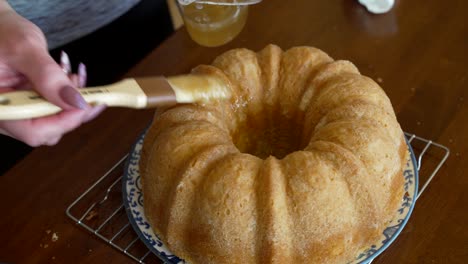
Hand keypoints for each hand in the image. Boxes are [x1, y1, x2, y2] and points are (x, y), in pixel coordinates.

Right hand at [0, 7, 104, 145]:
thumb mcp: (25, 49)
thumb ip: (48, 76)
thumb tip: (75, 102)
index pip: (33, 131)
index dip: (64, 121)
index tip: (86, 103)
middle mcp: (6, 114)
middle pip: (47, 130)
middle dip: (72, 109)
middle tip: (85, 86)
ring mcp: (17, 111)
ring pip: (53, 120)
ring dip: (72, 100)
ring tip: (73, 74)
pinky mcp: (27, 104)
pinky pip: (52, 108)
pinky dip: (66, 94)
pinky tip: (66, 75)